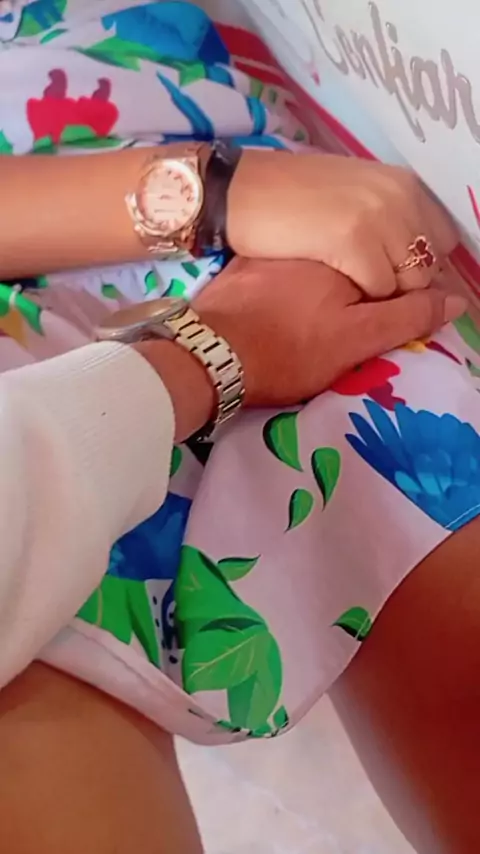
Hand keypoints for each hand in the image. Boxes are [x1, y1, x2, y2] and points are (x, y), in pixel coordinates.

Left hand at [193, 257, 465, 407]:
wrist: (206, 354)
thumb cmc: (287, 351)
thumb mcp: (354, 341)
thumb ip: (405, 318)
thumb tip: (455, 300)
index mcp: (349, 253)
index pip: (398, 262)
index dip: (406, 290)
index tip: (398, 316)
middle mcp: (318, 240)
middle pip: (364, 254)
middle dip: (376, 279)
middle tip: (361, 320)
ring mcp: (282, 249)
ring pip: (329, 258)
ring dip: (342, 278)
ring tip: (329, 315)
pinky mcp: (252, 262)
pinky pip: (294, 264)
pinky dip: (304, 280)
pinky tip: (295, 305)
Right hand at [227, 152, 457, 298]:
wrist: (240, 192)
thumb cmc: (286, 198)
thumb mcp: (349, 193)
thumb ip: (385, 214)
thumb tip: (409, 247)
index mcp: (401, 183)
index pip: (443, 237)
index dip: (420, 263)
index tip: (394, 274)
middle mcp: (399, 196)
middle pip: (430, 263)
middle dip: (407, 282)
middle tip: (368, 287)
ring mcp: (379, 216)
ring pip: (409, 281)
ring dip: (384, 293)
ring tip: (349, 288)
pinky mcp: (355, 239)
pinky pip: (380, 288)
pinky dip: (362, 297)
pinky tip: (334, 286)